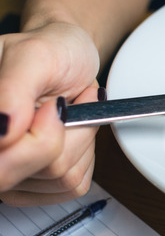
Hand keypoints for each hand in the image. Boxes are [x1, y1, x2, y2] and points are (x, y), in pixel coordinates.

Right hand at [0, 22, 100, 205]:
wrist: (70, 56)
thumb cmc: (52, 50)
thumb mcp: (34, 55)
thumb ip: (12, 90)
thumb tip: (2, 132)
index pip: (1, 162)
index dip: (38, 139)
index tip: (57, 105)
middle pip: (22, 176)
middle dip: (63, 138)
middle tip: (65, 105)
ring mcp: (9, 171)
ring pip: (57, 179)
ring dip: (79, 139)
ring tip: (70, 110)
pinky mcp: (38, 183)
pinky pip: (72, 185)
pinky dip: (85, 153)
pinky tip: (73, 129)